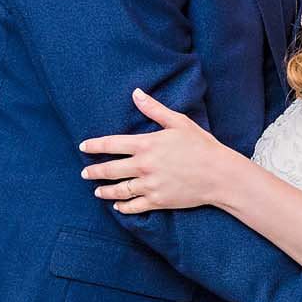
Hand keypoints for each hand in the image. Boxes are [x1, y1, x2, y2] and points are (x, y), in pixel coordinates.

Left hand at [80, 89, 234, 212]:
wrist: (219, 174)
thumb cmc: (201, 145)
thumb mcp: (178, 122)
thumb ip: (154, 109)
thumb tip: (136, 93)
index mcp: (146, 144)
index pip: (111, 144)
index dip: (94, 145)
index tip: (83, 146)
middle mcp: (144, 166)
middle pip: (110, 170)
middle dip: (93, 171)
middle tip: (84, 173)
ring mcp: (150, 185)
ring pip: (119, 190)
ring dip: (105, 191)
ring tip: (97, 191)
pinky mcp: (158, 201)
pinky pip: (134, 206)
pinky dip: (123, 207)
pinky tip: (118, 206)